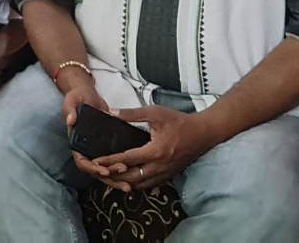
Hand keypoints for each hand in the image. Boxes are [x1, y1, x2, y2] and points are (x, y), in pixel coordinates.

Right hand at [55, 71, 124, 186]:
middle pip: (95, 171)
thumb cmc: (77, 97)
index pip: (82, 161)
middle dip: (109, 178)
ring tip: (129, 186)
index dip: (92, 168)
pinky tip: (133, 176)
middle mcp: (86, 149)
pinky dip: (122, 171)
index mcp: (76, 142)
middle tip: (124, 180)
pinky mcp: (107, 147)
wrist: (86, 94)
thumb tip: (71, 120)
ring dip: (116, 179)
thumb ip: (70, 110)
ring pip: (105, 171)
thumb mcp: (71, 101)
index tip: (104, 170)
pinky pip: (113, 163)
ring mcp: (97, 150)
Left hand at [93, 105, 216, 191]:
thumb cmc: (180, 121)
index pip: (127, 159)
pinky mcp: (169, 175)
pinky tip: (128, 181)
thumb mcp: (155, 112)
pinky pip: (150, 185)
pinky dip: (137, 185)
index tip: (95, 161)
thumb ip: (132, 114)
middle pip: (131, 178)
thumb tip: (111, 112)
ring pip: (140, 185)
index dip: (109, 161)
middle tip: (98, 172)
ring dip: (124, 183)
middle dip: (113, 176)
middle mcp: (160, 166)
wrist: (204, 133)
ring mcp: (165, 173)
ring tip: (109, 178)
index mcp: (155, 151)